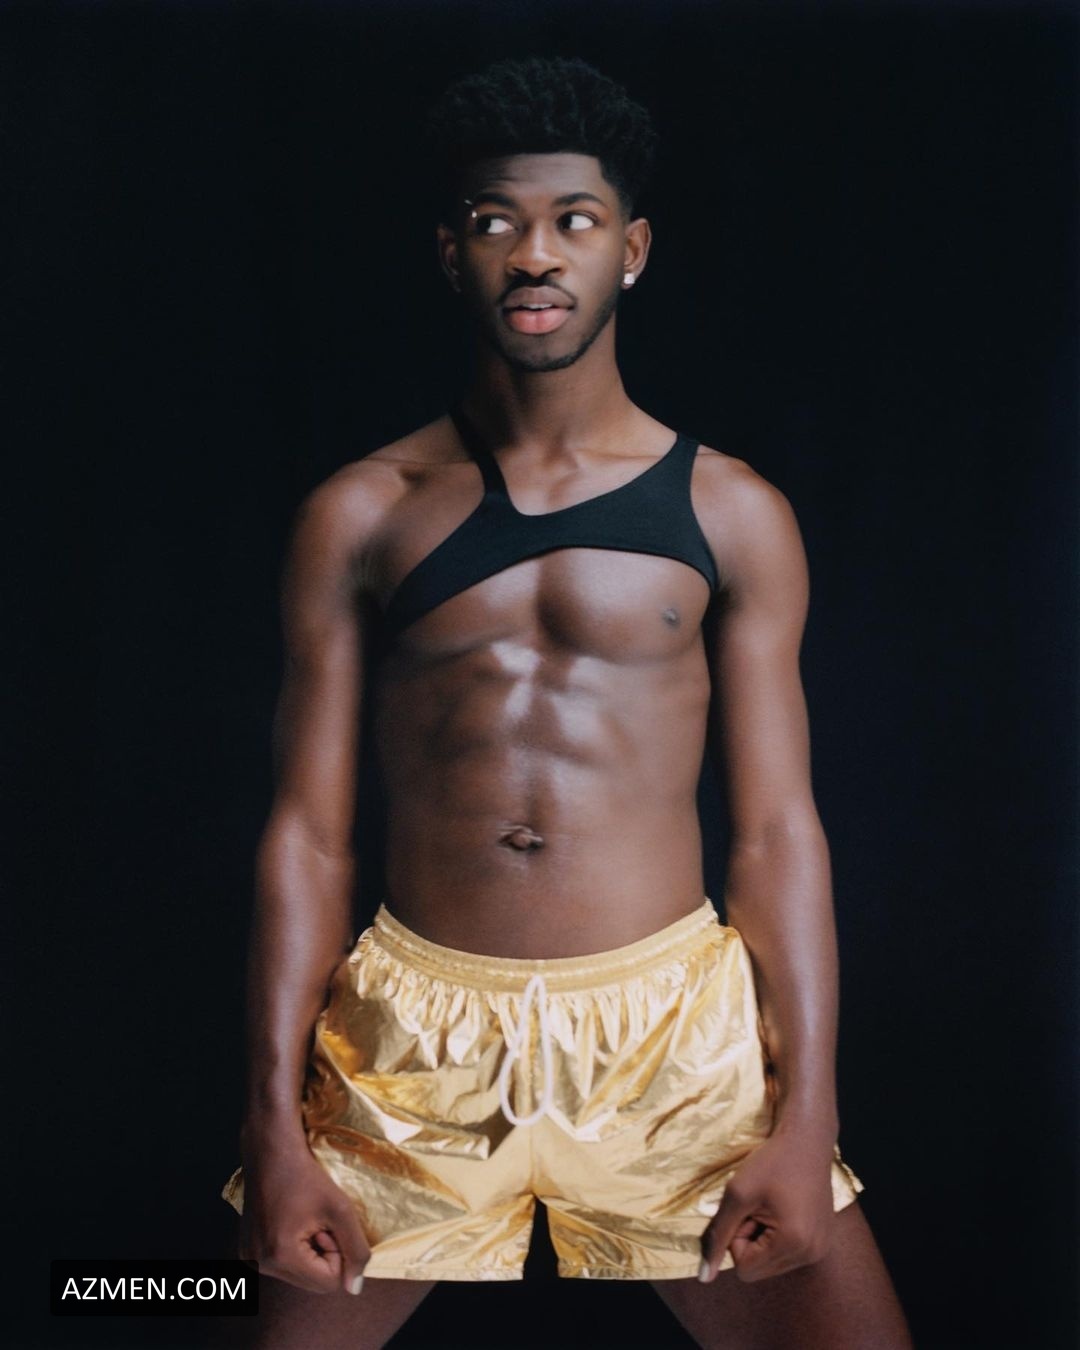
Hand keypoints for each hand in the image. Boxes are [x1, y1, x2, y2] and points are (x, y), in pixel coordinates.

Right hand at [237, 1142, 371, 1294]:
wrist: (271, 1150)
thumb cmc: (306, 1175)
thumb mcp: (340, 1209)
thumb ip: (356, 1249)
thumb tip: (355, 1288)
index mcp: (280, 1257)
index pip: (328, 1282)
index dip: (340, 1254)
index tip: (331, 1224)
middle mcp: (259, 1264)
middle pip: (311, 1281)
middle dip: (325, 1254)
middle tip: (320, 1220)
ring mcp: (250, 1258)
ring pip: (298, 1273)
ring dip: (311, 1252)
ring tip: (307, 1219)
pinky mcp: (247, 1250)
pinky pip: (282, 1263)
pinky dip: (294, 1248)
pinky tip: (292, 1221)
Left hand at [699, 1132, 835, 1282]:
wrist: (807, 1140)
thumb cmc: (771, 1161)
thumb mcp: (737, 1194)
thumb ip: (718, 1235)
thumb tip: (705, 1277)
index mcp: (793, 1244)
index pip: (746, 1269)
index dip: (737, 1239)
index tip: (747, 1209)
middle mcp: (811, 1255)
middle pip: (760, 1270)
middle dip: (750, 1241)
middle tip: (757, 1207)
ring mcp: (821, 1250)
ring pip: (772, 1264)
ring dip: (762, 1239)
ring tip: (770, 1206)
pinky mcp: (823, 1242)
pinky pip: (788, 1255)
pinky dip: (777, 1237)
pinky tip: (783, 1209)